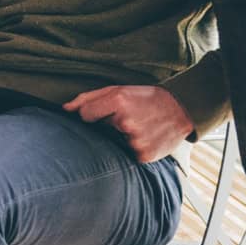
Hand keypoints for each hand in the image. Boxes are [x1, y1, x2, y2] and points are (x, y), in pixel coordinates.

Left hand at [64, 85, 193, 163]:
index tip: (103, 113)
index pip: (85, 114)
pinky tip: (145, 137)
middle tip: (130, 117)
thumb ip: (88, 98)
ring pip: (114, 142)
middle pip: (101, 128)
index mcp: (118, 100)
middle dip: (110, 124)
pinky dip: (134, 147)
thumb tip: (65, 109)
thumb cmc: (145, 98)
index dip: (92, 114)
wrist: (180, 109)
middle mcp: (126, 121)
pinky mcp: (143, 155)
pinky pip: (128, 154)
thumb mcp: (117, 89)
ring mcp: (135, 140)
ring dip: (122, 137)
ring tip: (139, 126)